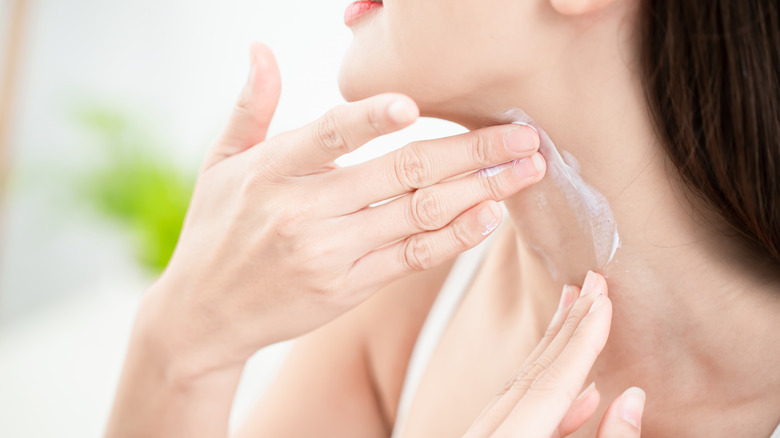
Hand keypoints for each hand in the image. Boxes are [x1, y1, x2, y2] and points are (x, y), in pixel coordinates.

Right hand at [137, 42, 546, 377]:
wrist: (201, 316)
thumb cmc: (214, 231)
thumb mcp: (219, 164)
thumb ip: (251, 106)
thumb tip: (261, 47)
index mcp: (272, 172)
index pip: (328, 135)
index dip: (372, 117)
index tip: (418, 104)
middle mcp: (302, 212)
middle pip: (399, 173)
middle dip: (469, 152)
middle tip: (523, 136)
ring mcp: (329, 254)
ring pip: (418, 215)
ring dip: (479, 191)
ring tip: (524, 172)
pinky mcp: (348, 287)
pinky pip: (412, 259)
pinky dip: (455, 237)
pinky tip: (490, 216)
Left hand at [465, 272, 644, 437]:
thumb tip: (633, 397)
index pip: (551, 384)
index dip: (582, 343)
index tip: (604, 301)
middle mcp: (486, 437)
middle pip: (532, 375)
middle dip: (568, 327)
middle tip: (592, 283)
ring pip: (521, 388)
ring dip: (556, 350)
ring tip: (577, 310)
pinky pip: (521, 416)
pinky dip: (553, 401)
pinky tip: (586, 391)